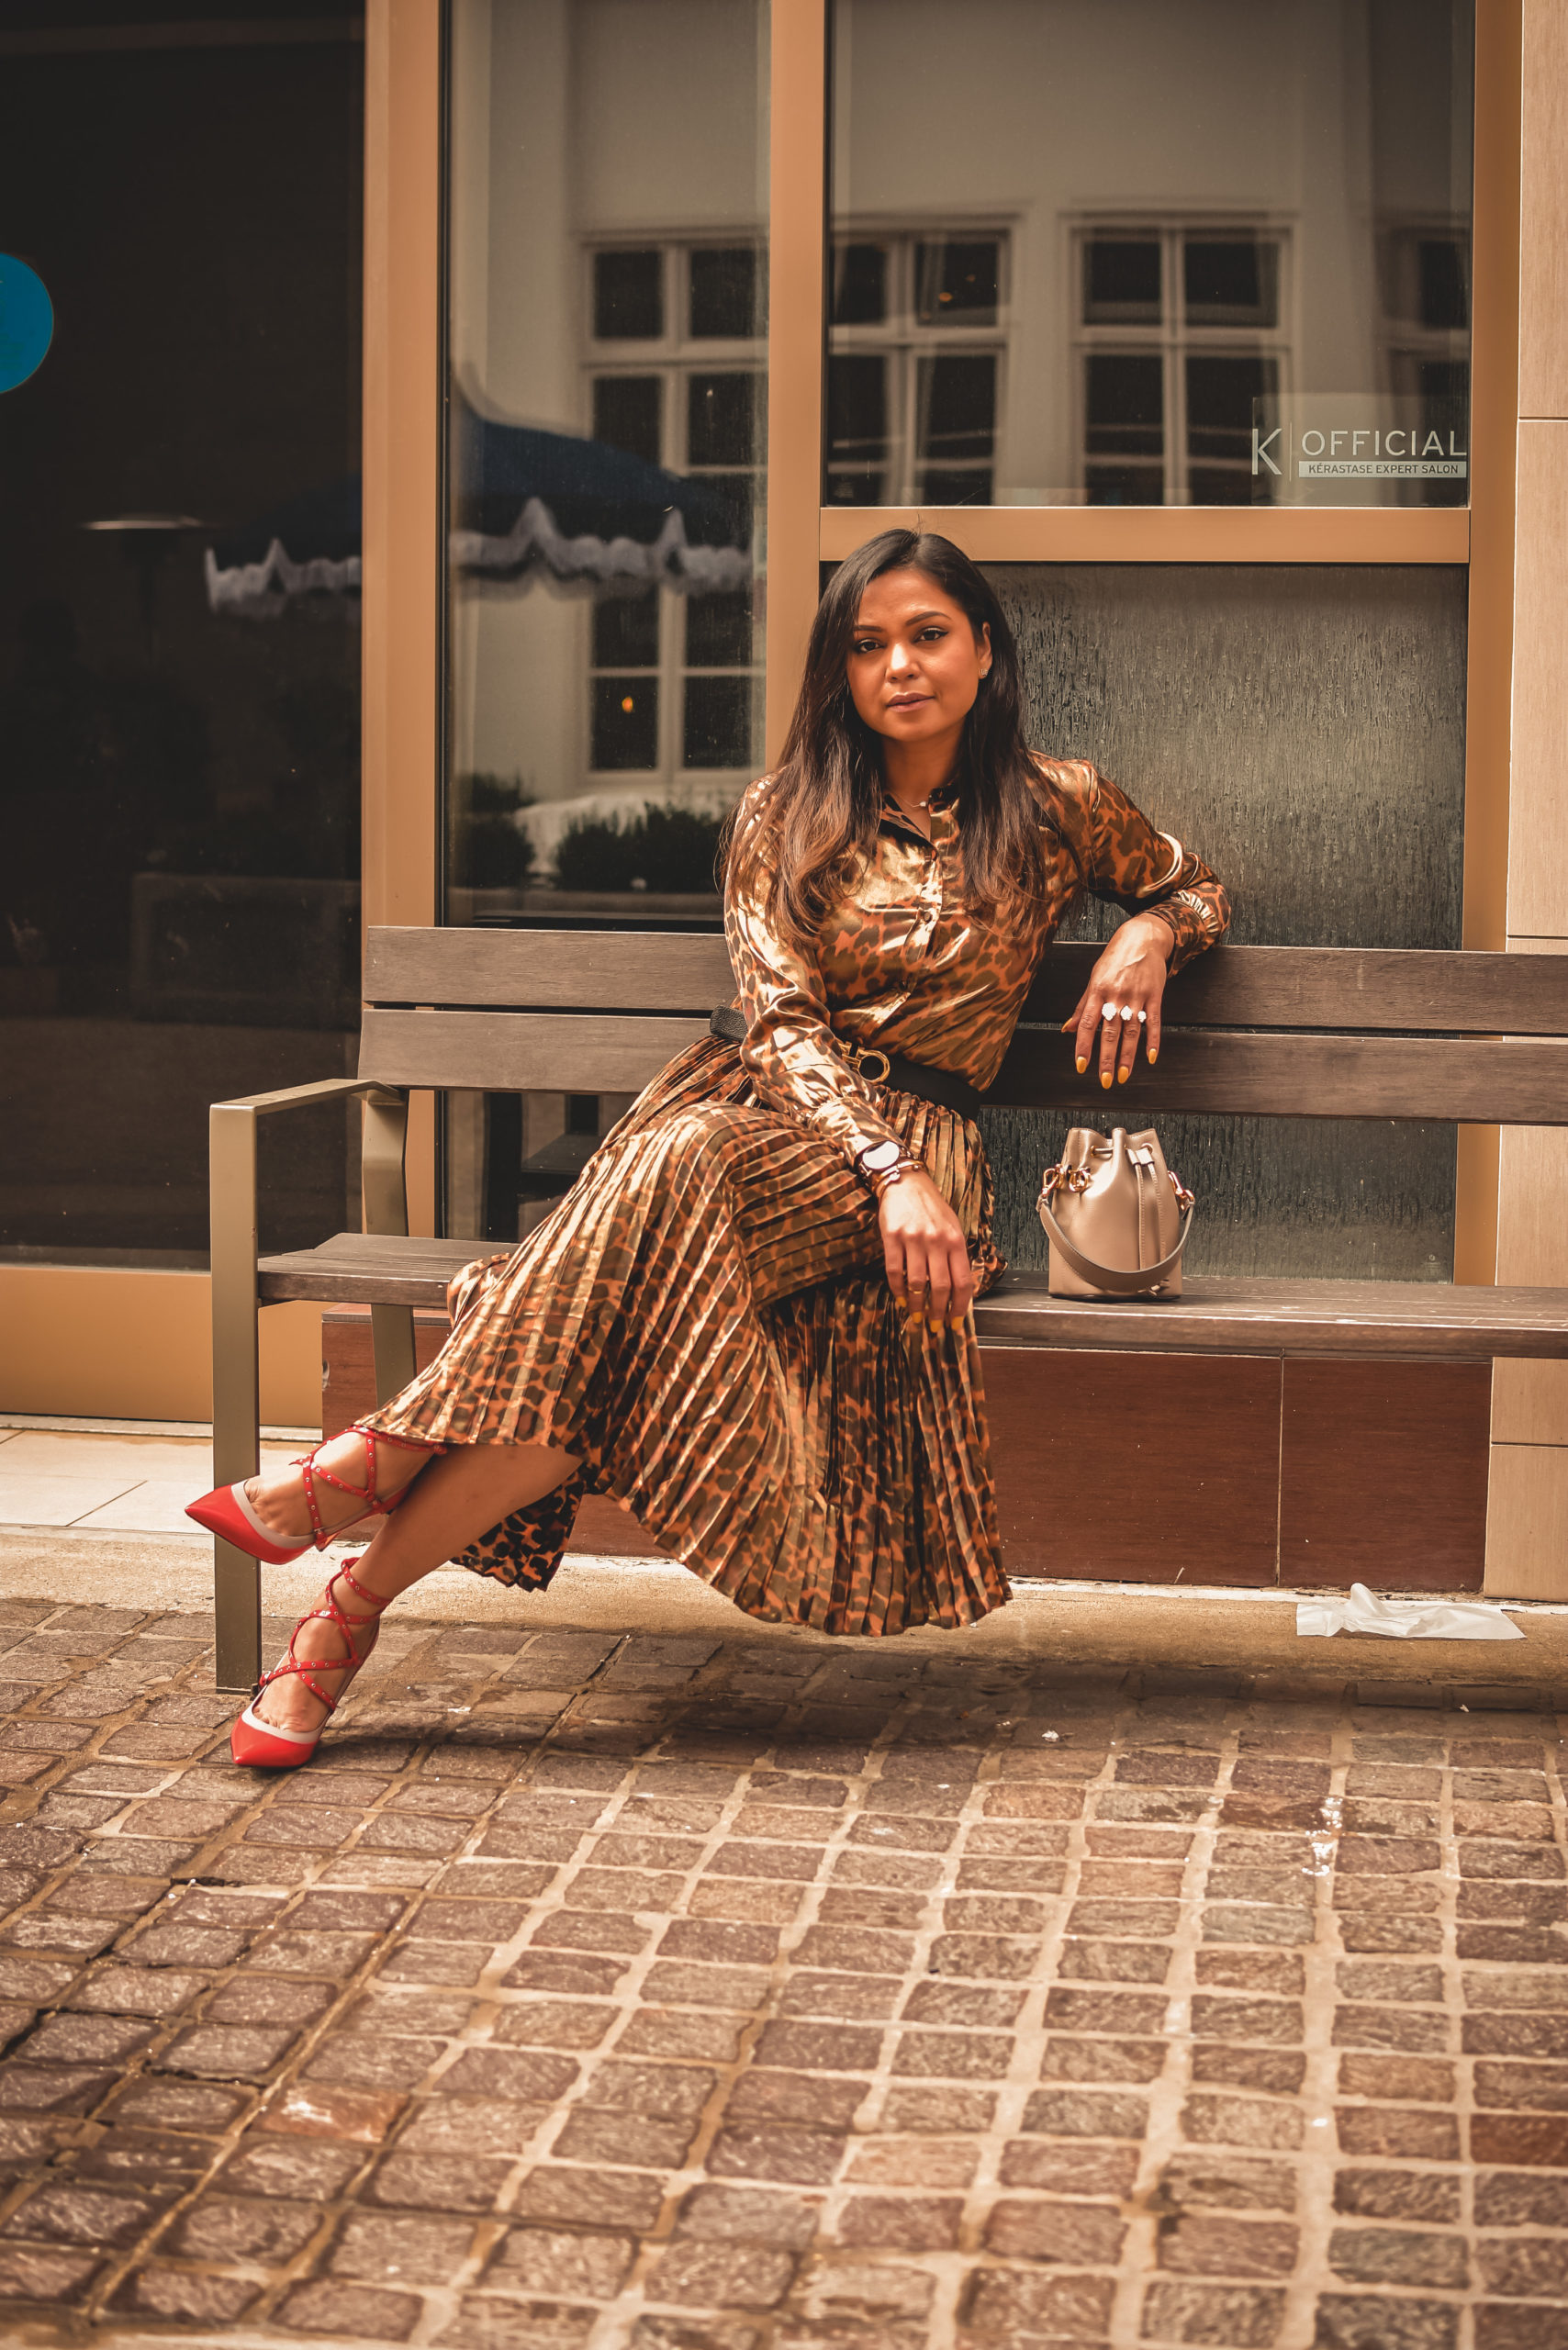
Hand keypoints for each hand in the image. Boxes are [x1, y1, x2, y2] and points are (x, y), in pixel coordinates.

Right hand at [879, 1169, 974, 1330]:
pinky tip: (901, 1299)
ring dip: (917, 1305)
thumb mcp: (952, 1227)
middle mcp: (937, 1241)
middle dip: (938, 1312)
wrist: (906, 1183)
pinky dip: (898, 1290)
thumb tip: (958, 1290)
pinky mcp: (892, 1237)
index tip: (956, 1322)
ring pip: (917, 1283)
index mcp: (955, 1240)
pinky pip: (895, 1271)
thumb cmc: (931, 1208)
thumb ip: (955, 1255)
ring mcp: (914, 1239)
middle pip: (940, 1287)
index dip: (960, 1306)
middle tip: (935, 1326)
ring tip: (918, 1316)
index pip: (962, 1281)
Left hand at [1062, 914, 1172, 1089]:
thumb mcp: (1094, 978)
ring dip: (1127, 1056)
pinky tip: (1150, 1057)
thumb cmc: (1115, 959)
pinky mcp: (1155, 995)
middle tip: (1104, 1080)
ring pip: (1131, 1031)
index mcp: (1098, 991)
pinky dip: (1153, 1040)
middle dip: (1106, 1059)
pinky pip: (1154, 1021)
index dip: (1083, 1046)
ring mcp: (1137, 996)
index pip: (1088, 1023)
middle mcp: (1116, 995)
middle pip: (1110, 1032)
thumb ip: (1082, 1006)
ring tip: (1124, 1075)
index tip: (1081, 1065)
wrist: (1142, 938)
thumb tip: (1067, 1029)